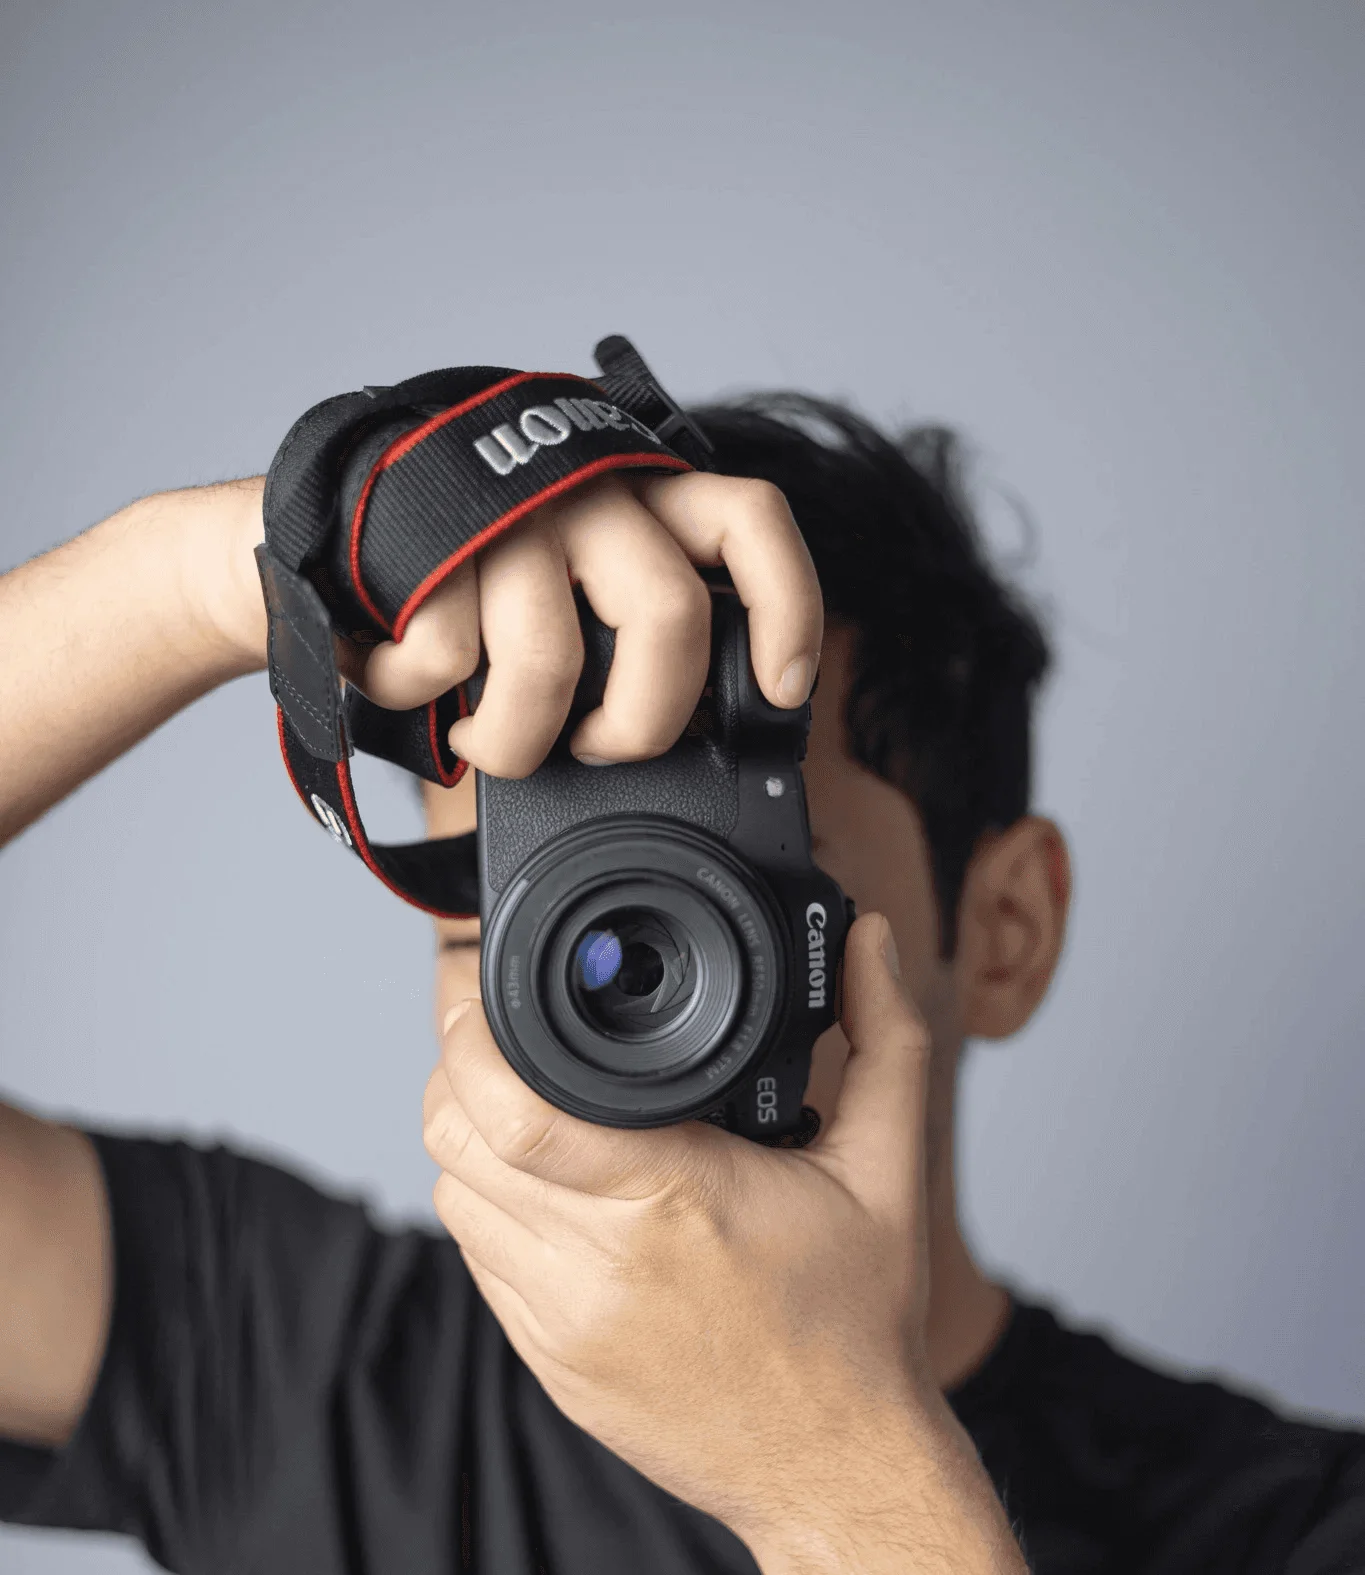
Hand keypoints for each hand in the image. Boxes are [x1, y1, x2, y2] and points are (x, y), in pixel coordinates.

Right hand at [338, 471, 822, 775]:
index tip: (783, 691)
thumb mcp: (583, 569)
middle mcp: (593, 491)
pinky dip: (422, 701)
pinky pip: (448, 659)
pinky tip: (413, 690)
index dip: (787, 608)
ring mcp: (512, 514)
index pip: (751, 521)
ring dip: (519, 742)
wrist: (351, 500)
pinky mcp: (430, 540)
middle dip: (642, 721)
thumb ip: (637, 617)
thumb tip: (703, 725)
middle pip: (668, 616)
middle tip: (600, 750)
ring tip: (493, 744)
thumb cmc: (488, 560)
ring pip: (552, 660)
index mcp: (647, 495)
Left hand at [422, 915, 1001, 1560]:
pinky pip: (476, 1256)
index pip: (516, 1108)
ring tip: (525, 1100)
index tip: (489, 988)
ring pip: (452, 1192)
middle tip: (504, 1031)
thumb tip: (871, 938)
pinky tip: (544, 1183)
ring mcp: (559, 1320)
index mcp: (673, 1197)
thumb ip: (884, 1037)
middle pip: (457, 1137)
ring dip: (470, 1134)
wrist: (836, 1469)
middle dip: (462, 1067)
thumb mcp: (890, 1168)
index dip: (476, 1035)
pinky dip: (489, 1202)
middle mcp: (598, 1262)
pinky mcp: (545, 1359)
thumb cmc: (858, 1323)